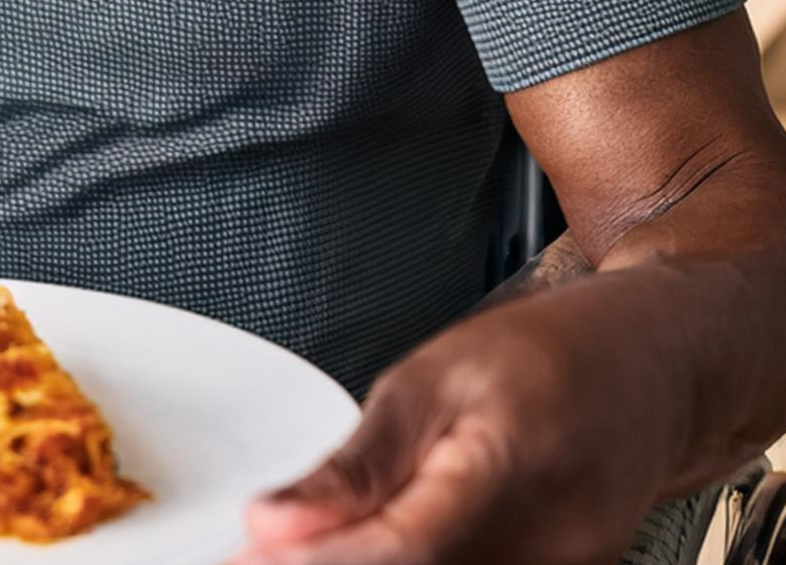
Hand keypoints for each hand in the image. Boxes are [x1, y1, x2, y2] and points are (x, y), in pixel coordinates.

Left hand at [228, 280, 684, 564]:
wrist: (648, 372)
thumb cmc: (543, 357)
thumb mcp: (429, 377)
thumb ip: (356, 463)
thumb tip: (272, 522)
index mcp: (506, 466)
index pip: (403, 548)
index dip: (322, 561)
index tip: (254, 556)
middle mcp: (547, 546)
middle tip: (258, 557)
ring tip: (303, 547)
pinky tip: (369, 550)